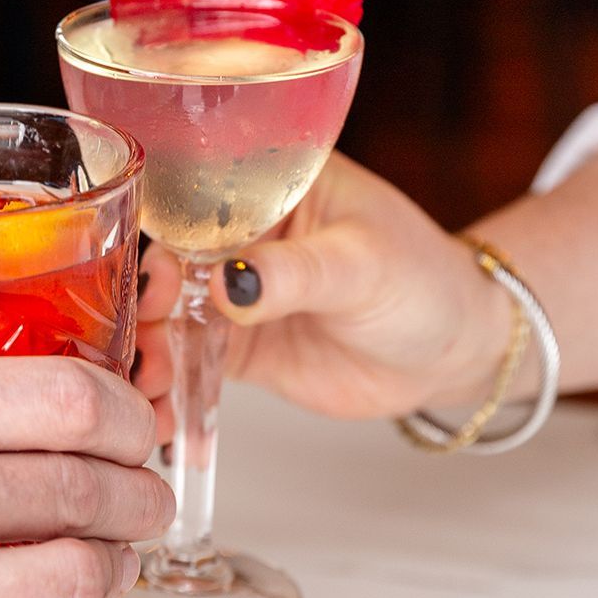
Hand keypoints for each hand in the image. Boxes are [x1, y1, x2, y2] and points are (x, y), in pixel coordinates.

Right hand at [135, 151, 508, 420]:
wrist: (451, 351)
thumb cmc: (423, 281)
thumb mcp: (363, 265)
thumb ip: (296, 273)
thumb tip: (230, 283)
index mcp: (268, 182)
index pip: (196, 194)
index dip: (166, 230)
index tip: (159, 273)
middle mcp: (241, 232)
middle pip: (169, 256)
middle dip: (148, 299)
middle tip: (145, 336)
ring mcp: (235, 290)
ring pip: (172, 314)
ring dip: (151, 347)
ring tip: (147, 385)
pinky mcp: (238, 344)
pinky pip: (191, 361)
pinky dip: (172, 386)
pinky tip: (161, 414)